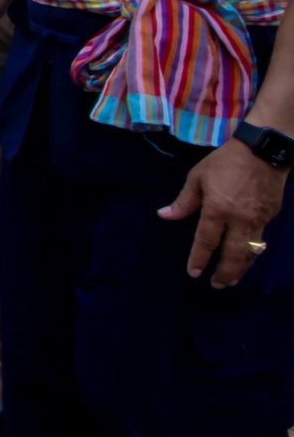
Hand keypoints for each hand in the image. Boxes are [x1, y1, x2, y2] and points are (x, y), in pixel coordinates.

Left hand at [160, 141, 287, 288]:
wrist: (263, 150)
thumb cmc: (225, 162)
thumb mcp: (198, 177)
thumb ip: (184, 201)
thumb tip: (164, 215)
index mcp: (218, 209)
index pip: (206, 241)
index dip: (199, 259)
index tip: (193, 273)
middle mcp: (240, 219)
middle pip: (233, 254)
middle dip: (225, 273)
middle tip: (217, 285)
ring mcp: (259, 219)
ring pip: (251, 251)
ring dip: (241, 268)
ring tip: (232, 280)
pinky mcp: (272, 215)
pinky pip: (261, 238)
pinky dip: (253, 252)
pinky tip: (247, 257)